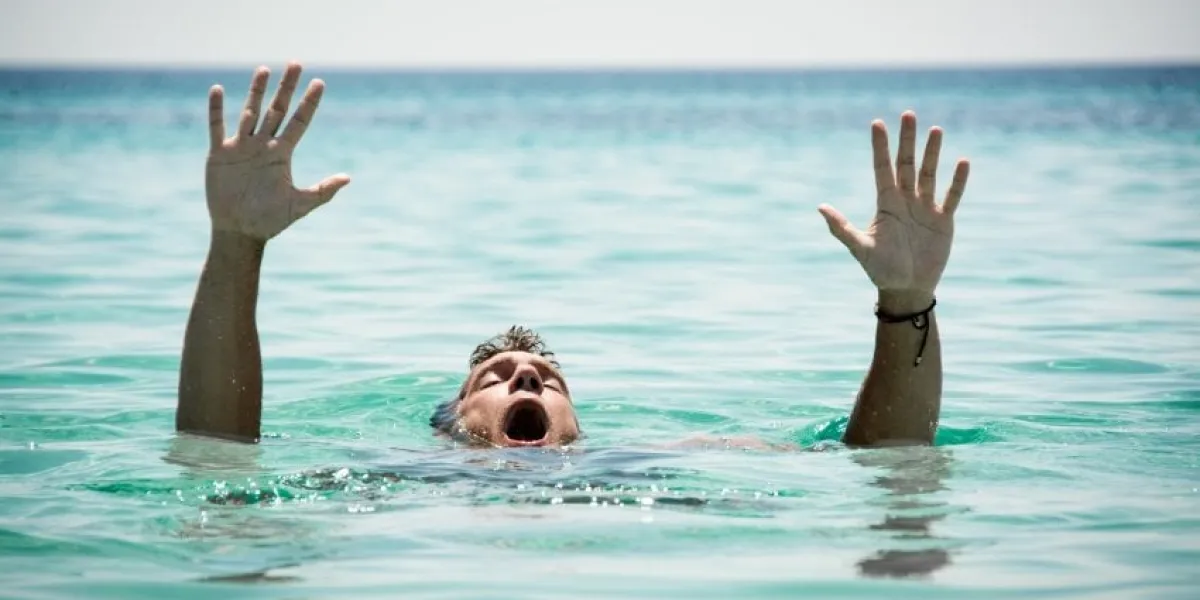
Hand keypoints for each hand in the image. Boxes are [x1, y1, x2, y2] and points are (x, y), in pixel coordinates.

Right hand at [206, 62, 349, 240]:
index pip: (299, 121)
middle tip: (296, 64)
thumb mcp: (300, 204)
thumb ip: (322, 191)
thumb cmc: (270, 221)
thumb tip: (348, 178)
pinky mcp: (219, 154)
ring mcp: (241, 147)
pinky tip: (219, 90)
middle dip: (286, 88)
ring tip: (264, 69)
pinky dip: (217, 109)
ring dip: (256, 92)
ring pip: (250, 112)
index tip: (320, 83)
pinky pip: (217, 127)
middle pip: (277, 109)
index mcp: (282, 153)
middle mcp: (263, 145)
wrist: (240, 232)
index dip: (309, 103)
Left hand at [818, 111, 968, 298]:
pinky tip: (962, 161)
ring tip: (935, 130)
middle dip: (907, 140)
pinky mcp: (943, 220)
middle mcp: (905, 200)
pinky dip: (957, 181)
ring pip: (929, 174)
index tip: (877, 123)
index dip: (880, 146)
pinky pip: (951, 196)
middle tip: (909, 114)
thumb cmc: (880, 269)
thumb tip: (820, 207)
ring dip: (932, 153)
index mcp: (885, 203)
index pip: (881, 168)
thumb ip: (841, 227)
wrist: (906, 289)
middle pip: (906, 164)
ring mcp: (925, 208)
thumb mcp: (860, 247)